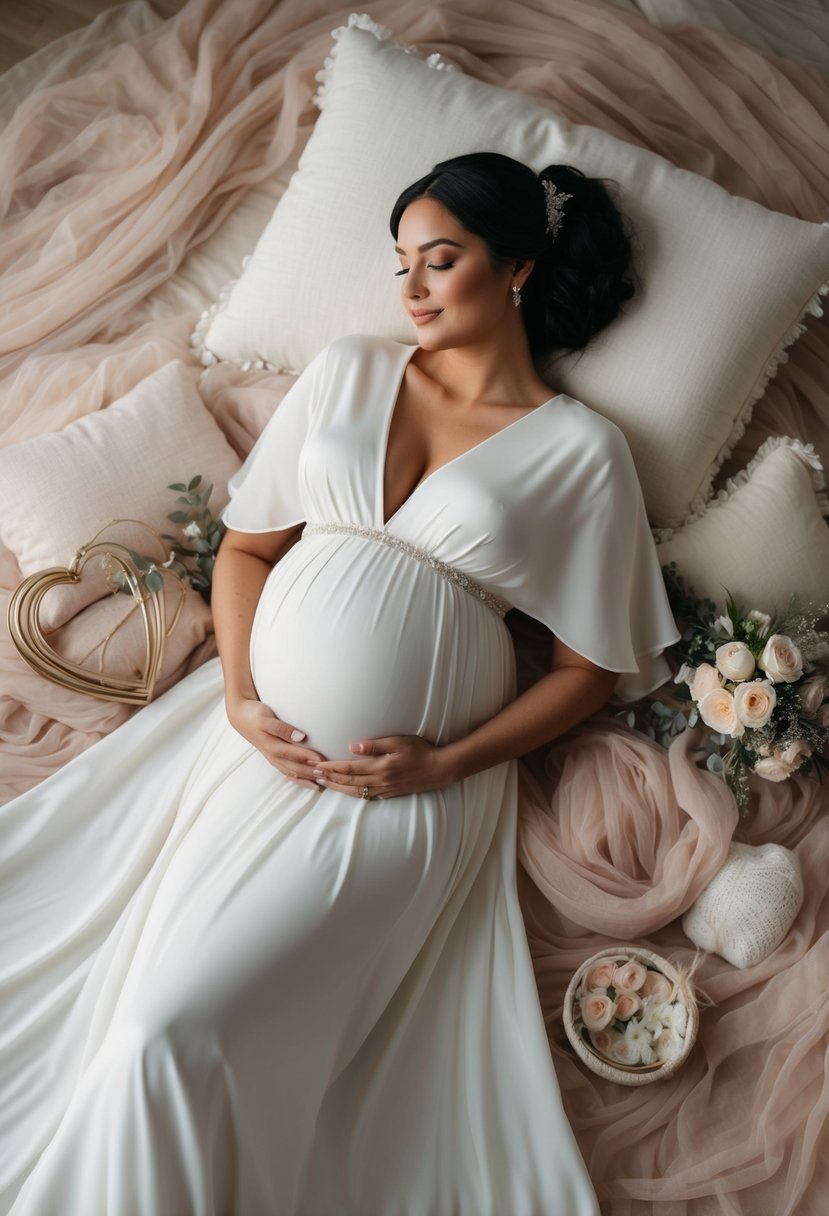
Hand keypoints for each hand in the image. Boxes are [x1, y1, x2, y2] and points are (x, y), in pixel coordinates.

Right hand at [226, 697, 325, 789]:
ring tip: (324, 782)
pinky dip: (300, 780)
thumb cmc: (254, 715)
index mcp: (272, 746)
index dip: (308, 758)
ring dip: (308, 779)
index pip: (293, 754)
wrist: (241, 716)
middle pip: (295, 767)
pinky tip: (312, 784)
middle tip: (329, 774)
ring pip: (293, 773)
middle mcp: (273, 756)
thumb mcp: (266, 718)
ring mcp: (274, 759)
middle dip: (311, 772)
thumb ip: (282, 728)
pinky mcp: (275, 759)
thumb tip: (301, 737)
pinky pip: (289, 773)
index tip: (323, 760)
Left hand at [312, 734, 452, 799]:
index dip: (332, 767)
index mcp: (380, 767)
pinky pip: (367, 796)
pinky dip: (353, 794)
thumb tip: (352, 747)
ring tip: (325, 784)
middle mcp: (380, 780)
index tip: (318, 765)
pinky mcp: (390, 793)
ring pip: (356, 791)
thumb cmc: (421, 751)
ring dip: (338, 788)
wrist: (440, 769)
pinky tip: (347, 791)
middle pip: (349, 781)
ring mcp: (385, 789)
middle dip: (330, 778)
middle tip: (314, 775)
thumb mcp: (398, 742)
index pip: (349, 768)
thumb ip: (374, 745)